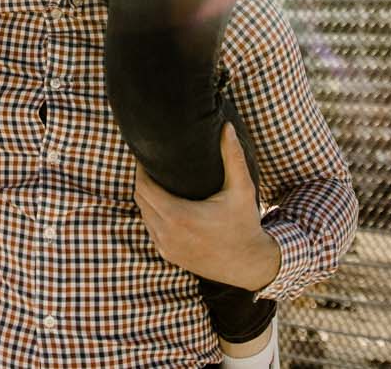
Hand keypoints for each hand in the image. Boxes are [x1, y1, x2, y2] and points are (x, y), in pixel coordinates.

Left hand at [133, 123, 280, 290]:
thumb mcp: (242, 188)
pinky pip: (151, 229)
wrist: (250, 264)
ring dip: (147, 198)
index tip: (149, 155)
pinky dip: (153, 215)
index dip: (142, 169)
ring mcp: (166, 247)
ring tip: (157, 180)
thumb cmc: (245, 223)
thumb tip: (226, 126)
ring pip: (143, 214)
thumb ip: (232, 156)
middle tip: (152, 164)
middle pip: (140, 199)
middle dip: (143, 180)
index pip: (144, 187)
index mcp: (179, 216)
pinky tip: (164, 203)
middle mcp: (167, 233)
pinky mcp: (169, 255)